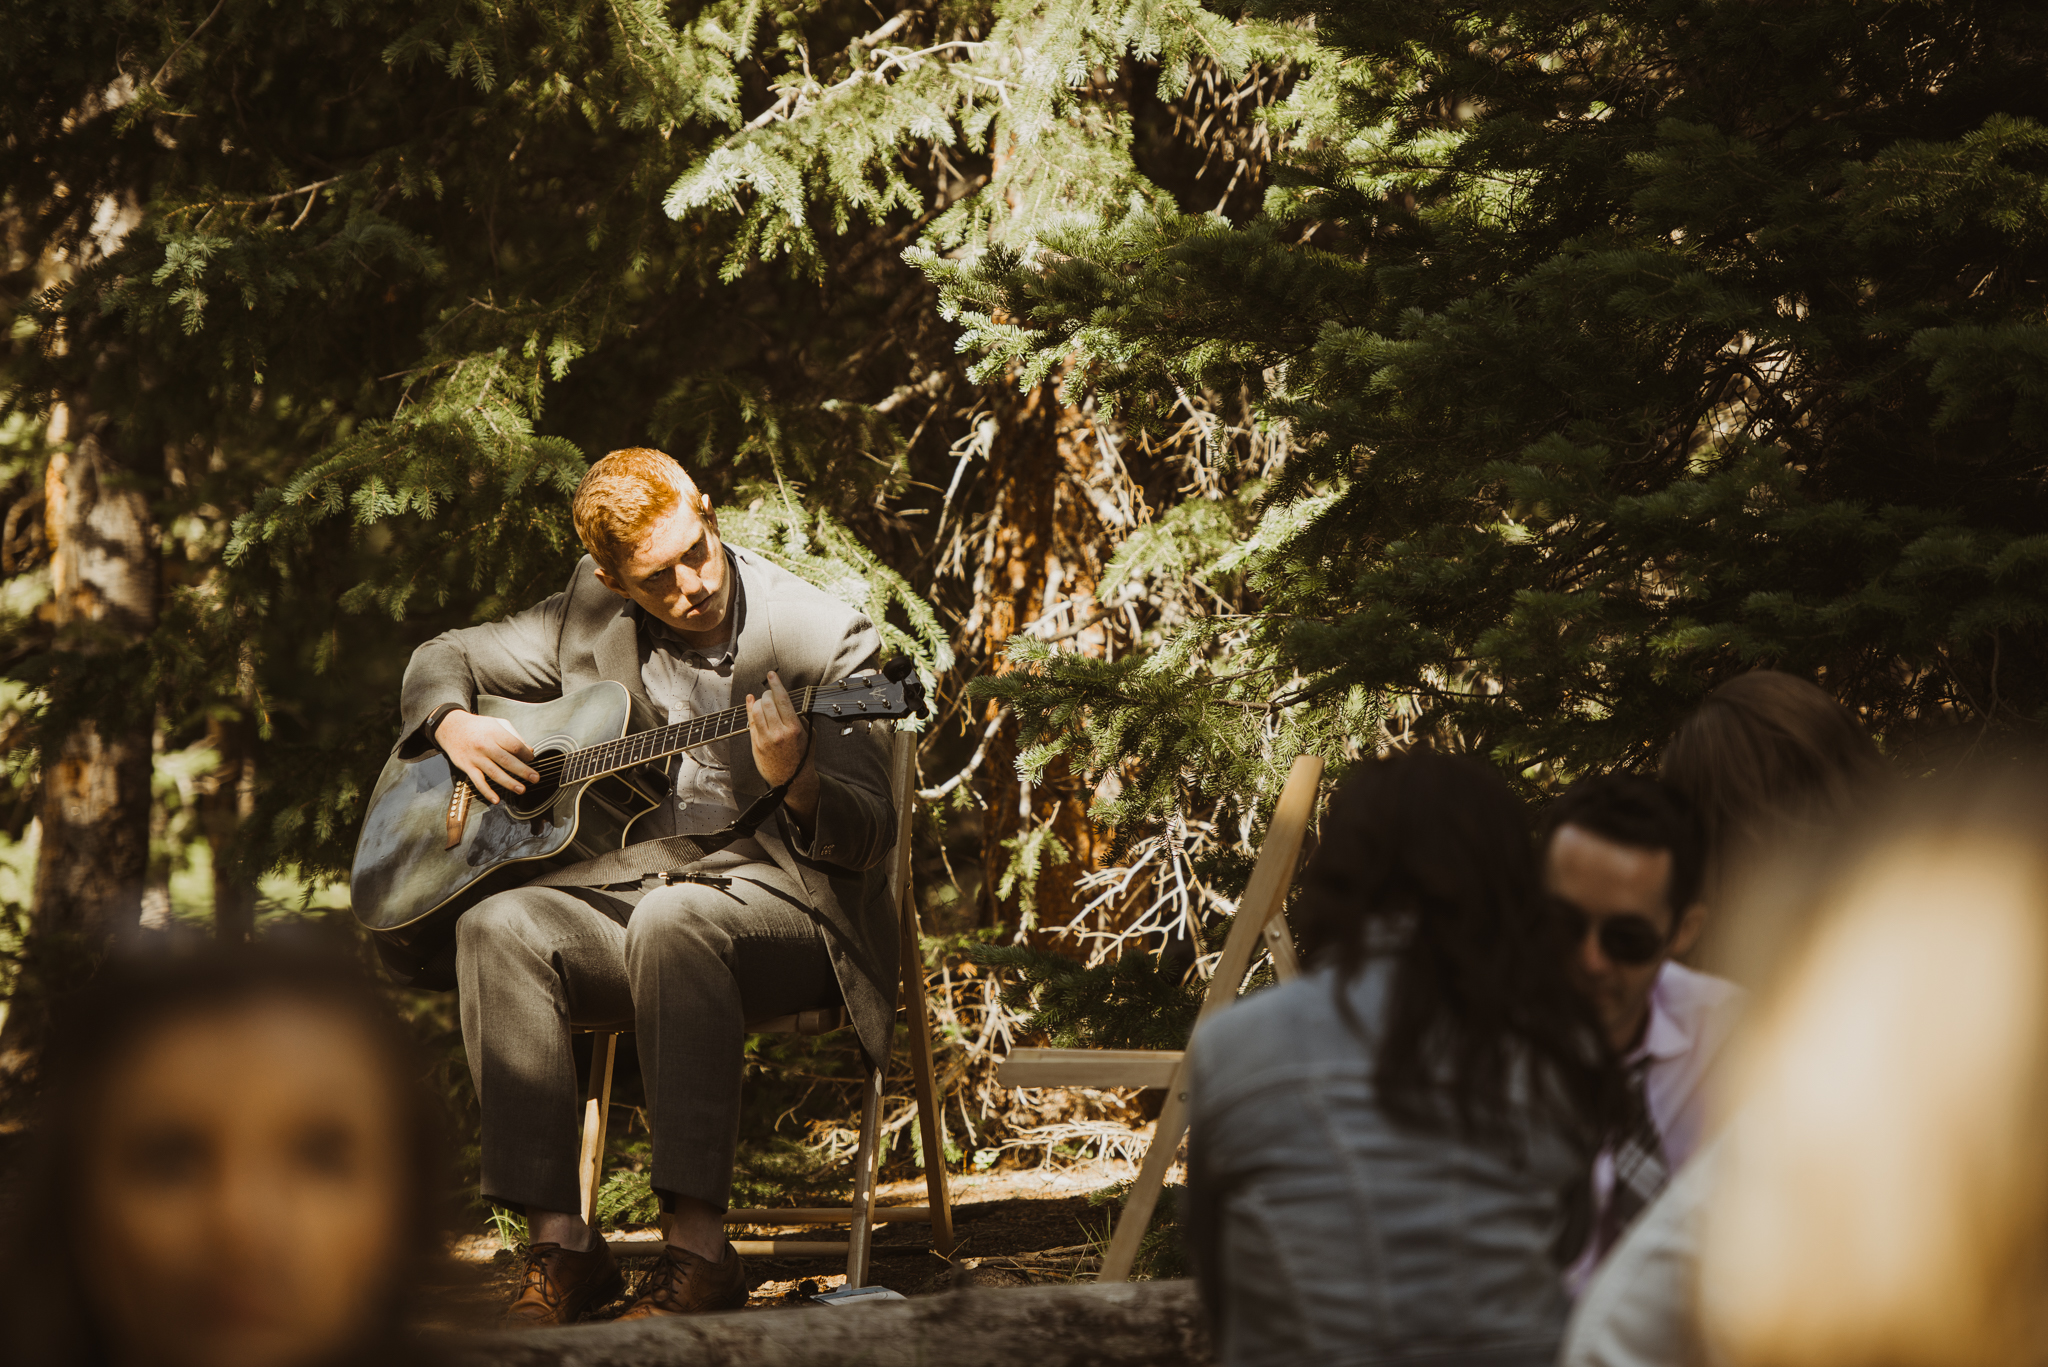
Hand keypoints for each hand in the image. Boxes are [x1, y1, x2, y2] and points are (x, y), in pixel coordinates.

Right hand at [435, 709, 538, 804]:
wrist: (452, 727)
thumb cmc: (479, 726)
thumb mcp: (498, 724)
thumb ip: (515, 736)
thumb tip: (530, 751)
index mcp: (495, 733)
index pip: (515, 746)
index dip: (526, 754)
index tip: (531, 759)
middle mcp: (485, 746)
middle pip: (507, 760)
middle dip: (523, 771)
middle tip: (535, 778)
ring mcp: (475, 757)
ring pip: (494, 773)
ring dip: (509, 783)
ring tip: (521, 789)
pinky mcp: (467, 766)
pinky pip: (478, 781)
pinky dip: (487, 791)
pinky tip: (496, 800)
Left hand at [747, 671, 818, 827]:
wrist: (792, 779)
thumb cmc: (802, 756)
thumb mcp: (809, 735)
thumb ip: (800, 717)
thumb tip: (789, 701)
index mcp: (794, 728)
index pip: (782, 699)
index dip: (775, 684)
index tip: (771, 675)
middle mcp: (778, 733)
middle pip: (767, 702)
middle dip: (767, 693)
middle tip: (770, 693)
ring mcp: (765, 739)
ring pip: (756, 710)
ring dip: (759, 702)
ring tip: (764, 702)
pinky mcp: (756, 744)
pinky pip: (750, 721)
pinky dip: (750, 709)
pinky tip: (751, 703)